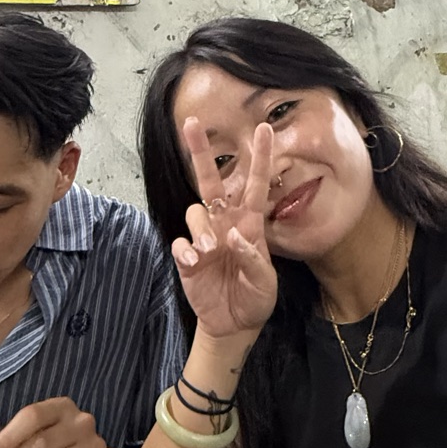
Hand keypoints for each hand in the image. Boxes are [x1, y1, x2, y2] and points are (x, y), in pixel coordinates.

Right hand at [173, 118, 279, 339]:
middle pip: (210, 181)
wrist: (235, 324)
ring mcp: (204, 240)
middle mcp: (224, 224)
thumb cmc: (255, 297)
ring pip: (195, 212)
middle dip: (200, 152)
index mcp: (249, 224)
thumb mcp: (265, 282)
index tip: (265, 128)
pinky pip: (180, 244)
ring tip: (209, 251)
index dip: (260, 157)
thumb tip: (233, 236)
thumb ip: (253, 258)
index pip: (254, 185)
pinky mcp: (188, 259)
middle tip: (192, 123)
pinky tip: (194, 262)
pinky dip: (185, 250)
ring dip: (201, 228)